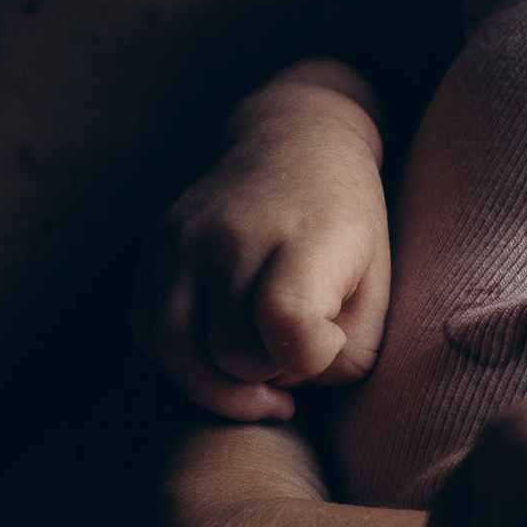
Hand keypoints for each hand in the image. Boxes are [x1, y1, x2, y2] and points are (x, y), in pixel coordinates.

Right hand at [131, 63, 389, 423]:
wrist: (291, 141)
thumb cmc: (345, 226)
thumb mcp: (378, 285)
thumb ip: (350, 353)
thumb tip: (289, 384)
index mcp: (304, 237)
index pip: (287, 321)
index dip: (310, 357)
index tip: (329, 340)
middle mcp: (232, 236)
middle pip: (233, 355)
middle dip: (268, 375)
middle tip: (295, 351)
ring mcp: (182, 241)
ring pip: (178, 355)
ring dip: (221, 385)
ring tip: (260, 380)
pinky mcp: (152, 250)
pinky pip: (148, 336)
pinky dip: (181, 360)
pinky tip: (219, 350)